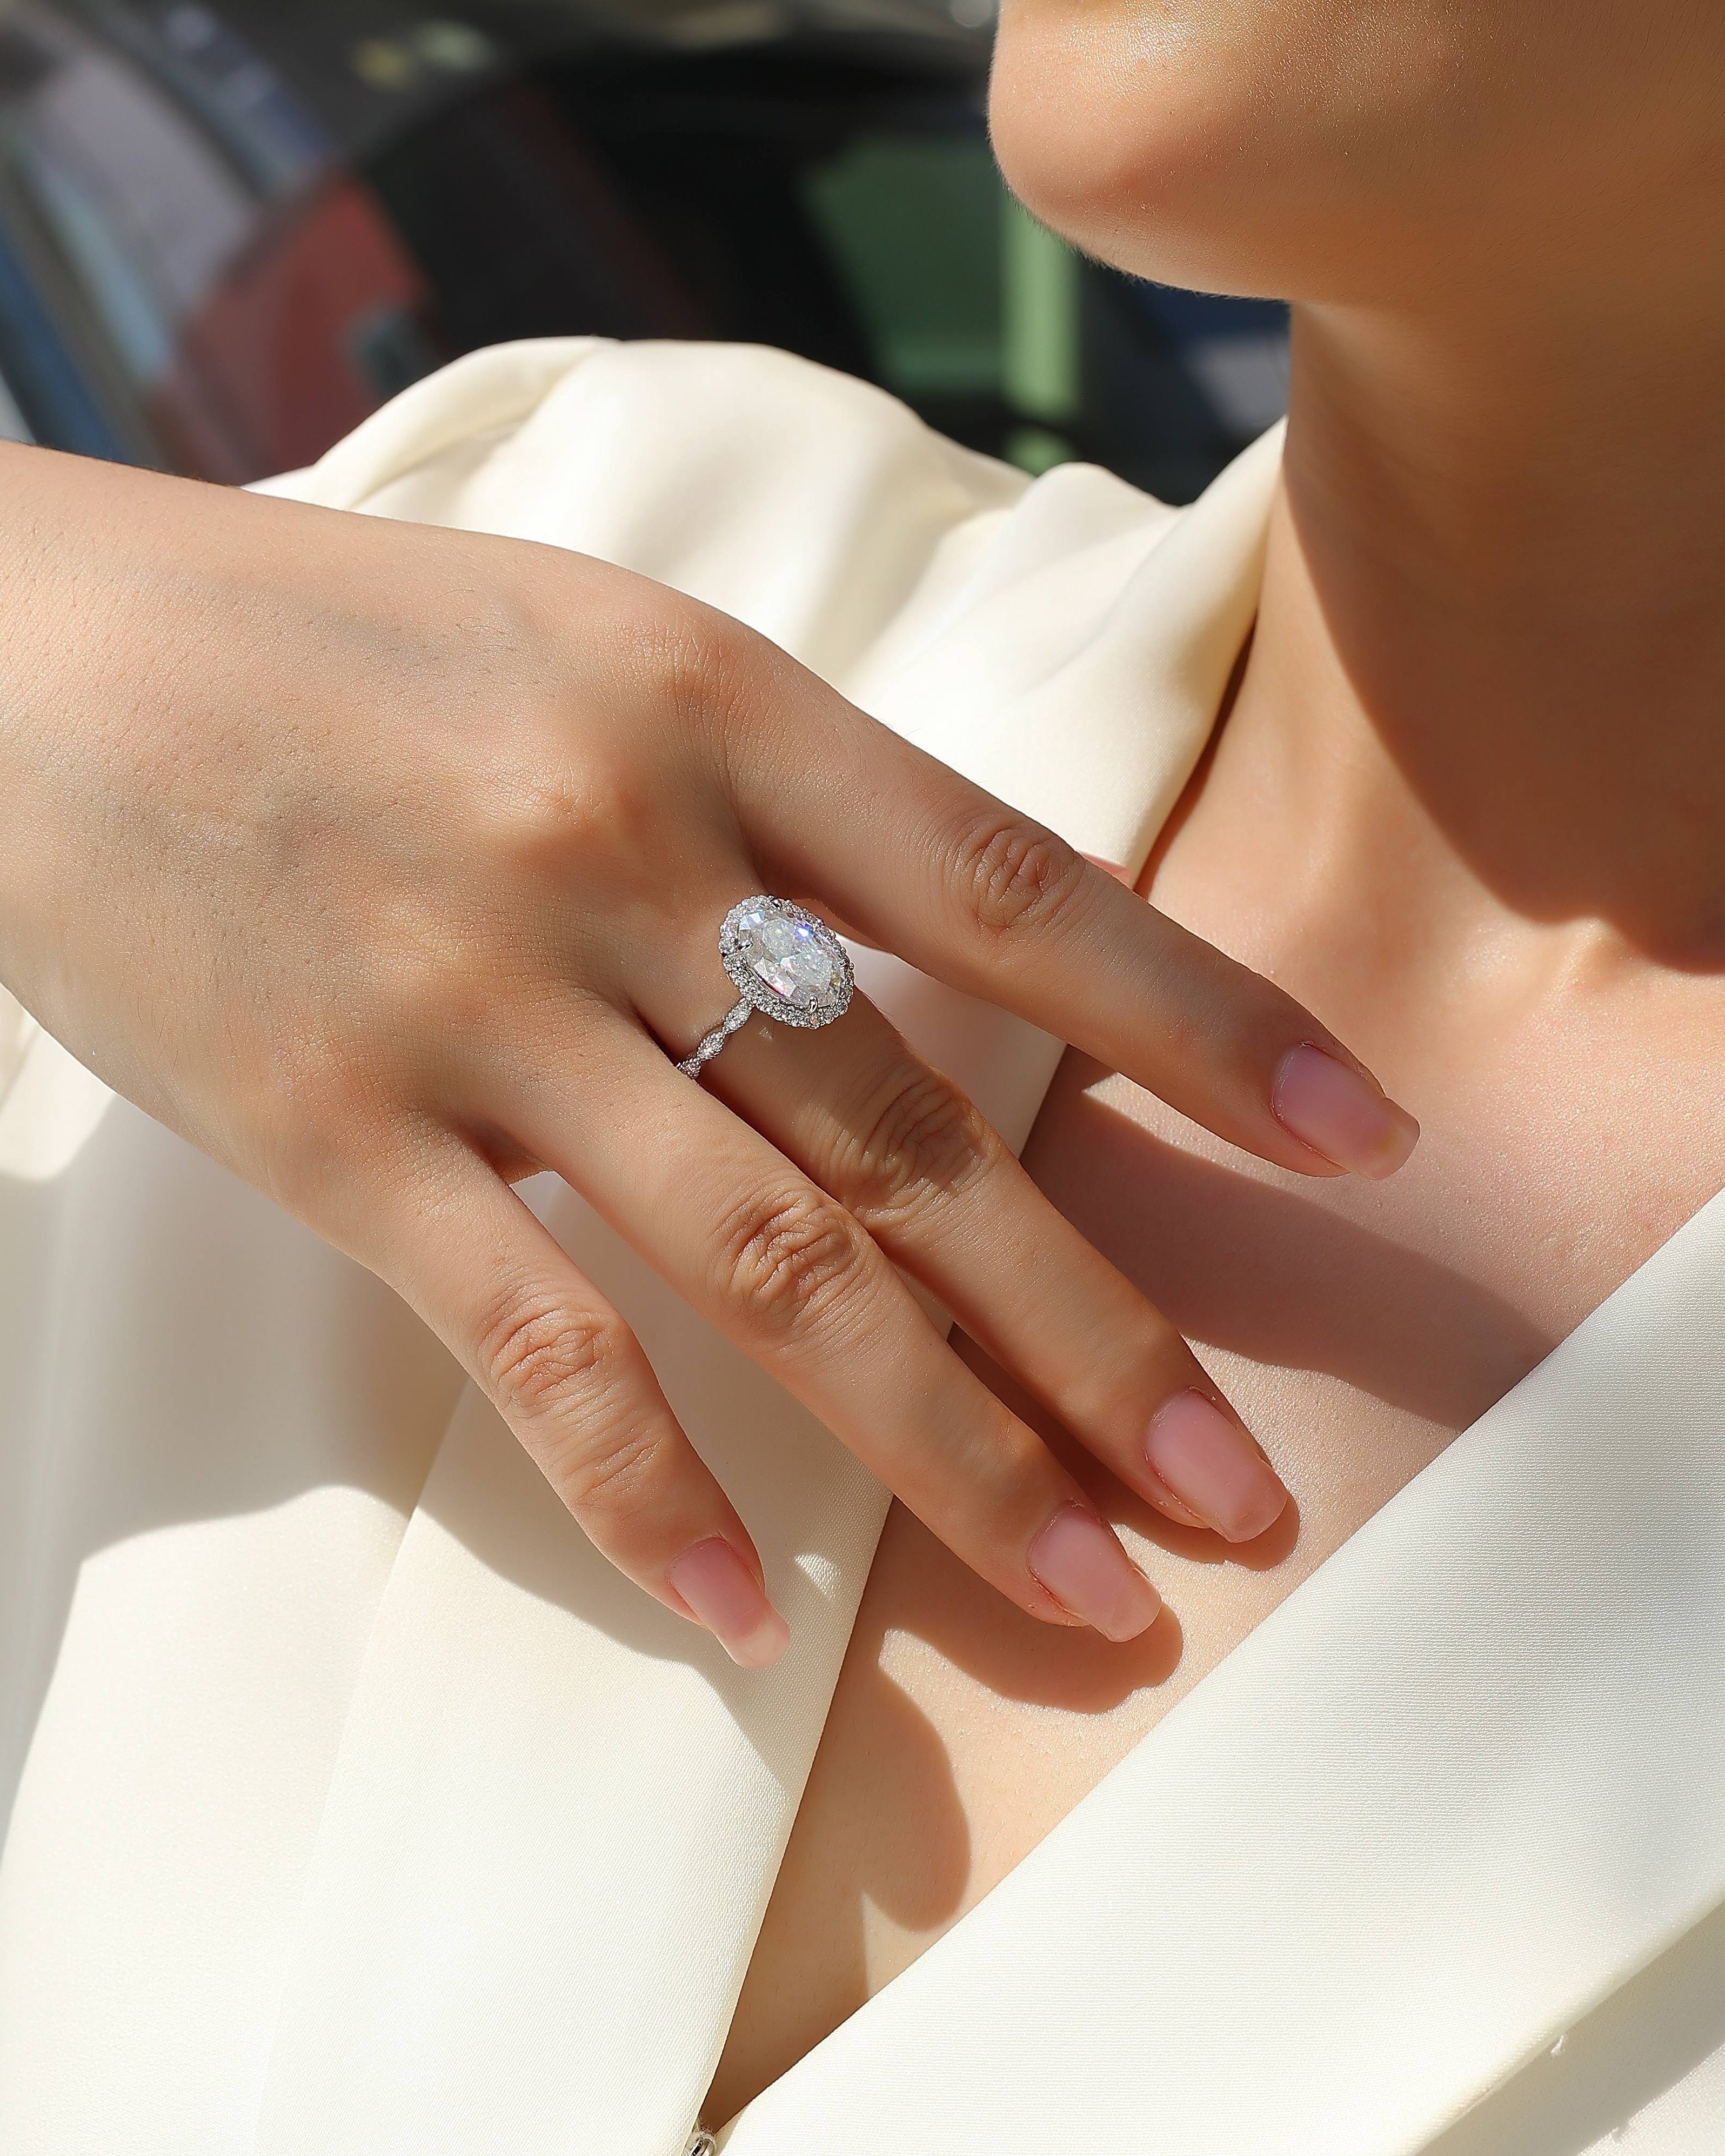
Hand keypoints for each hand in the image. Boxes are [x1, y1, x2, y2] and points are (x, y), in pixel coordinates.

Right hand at [0, 445, 1416, 1663]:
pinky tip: (734, 1606)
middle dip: (1101, 1328)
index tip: (1355, 1142)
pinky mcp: (334, 1125)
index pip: (1017, 889)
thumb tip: (981, 952)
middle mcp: (626, 859)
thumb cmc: (348, 647)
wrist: (38, 649)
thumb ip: (788, 793)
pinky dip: (640, 1482)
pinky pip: (524, 1340)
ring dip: (941, 1440)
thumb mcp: (605, 649)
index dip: (1206, 1024)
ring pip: (767, 1259)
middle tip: (1240, 1487)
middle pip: (923, 1131)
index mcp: (716, 710)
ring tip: (1078, 1576)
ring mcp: (482, 1002)